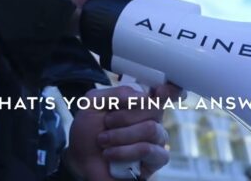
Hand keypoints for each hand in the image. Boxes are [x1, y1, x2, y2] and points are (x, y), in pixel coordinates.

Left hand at [65, 83, 182, 179]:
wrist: (81, 160)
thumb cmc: (89, 132)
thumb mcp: (93, 103)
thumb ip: (116, 93)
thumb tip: (143, 95)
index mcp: (140, 103)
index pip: (165, 92)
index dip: (168, 90)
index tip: (159, 91)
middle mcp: (152, 119)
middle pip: (155, 108)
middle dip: (124, 116)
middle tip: (107, 123)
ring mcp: (156, 140)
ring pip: (151, 129)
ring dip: (121, 135)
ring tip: (104, 140)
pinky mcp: (156, 160)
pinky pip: (148, 150)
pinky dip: (125, 151)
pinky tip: (110, 154)